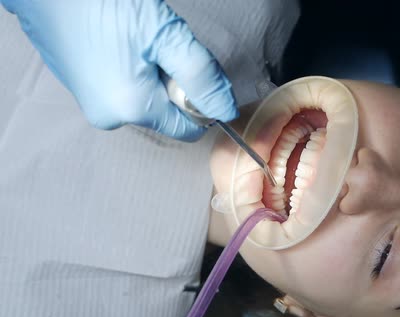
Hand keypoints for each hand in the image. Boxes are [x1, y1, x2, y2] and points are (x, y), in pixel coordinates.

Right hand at [1, 0, 237, 140]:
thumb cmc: (103, 2)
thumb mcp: (167, 36)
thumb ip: (202, 77)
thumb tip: (227, 110)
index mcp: (131, 109)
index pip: (188, 129)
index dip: (200, 102)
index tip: (191, 67)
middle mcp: (108, 117)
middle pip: (166, 113)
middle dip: (173, 83)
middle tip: (159, 45)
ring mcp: (90, 103)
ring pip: (145, 98)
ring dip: (153, 73)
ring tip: (135, 39)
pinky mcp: (80, 88)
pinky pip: (122, 88)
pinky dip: (132, 69)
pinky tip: (119, 41)